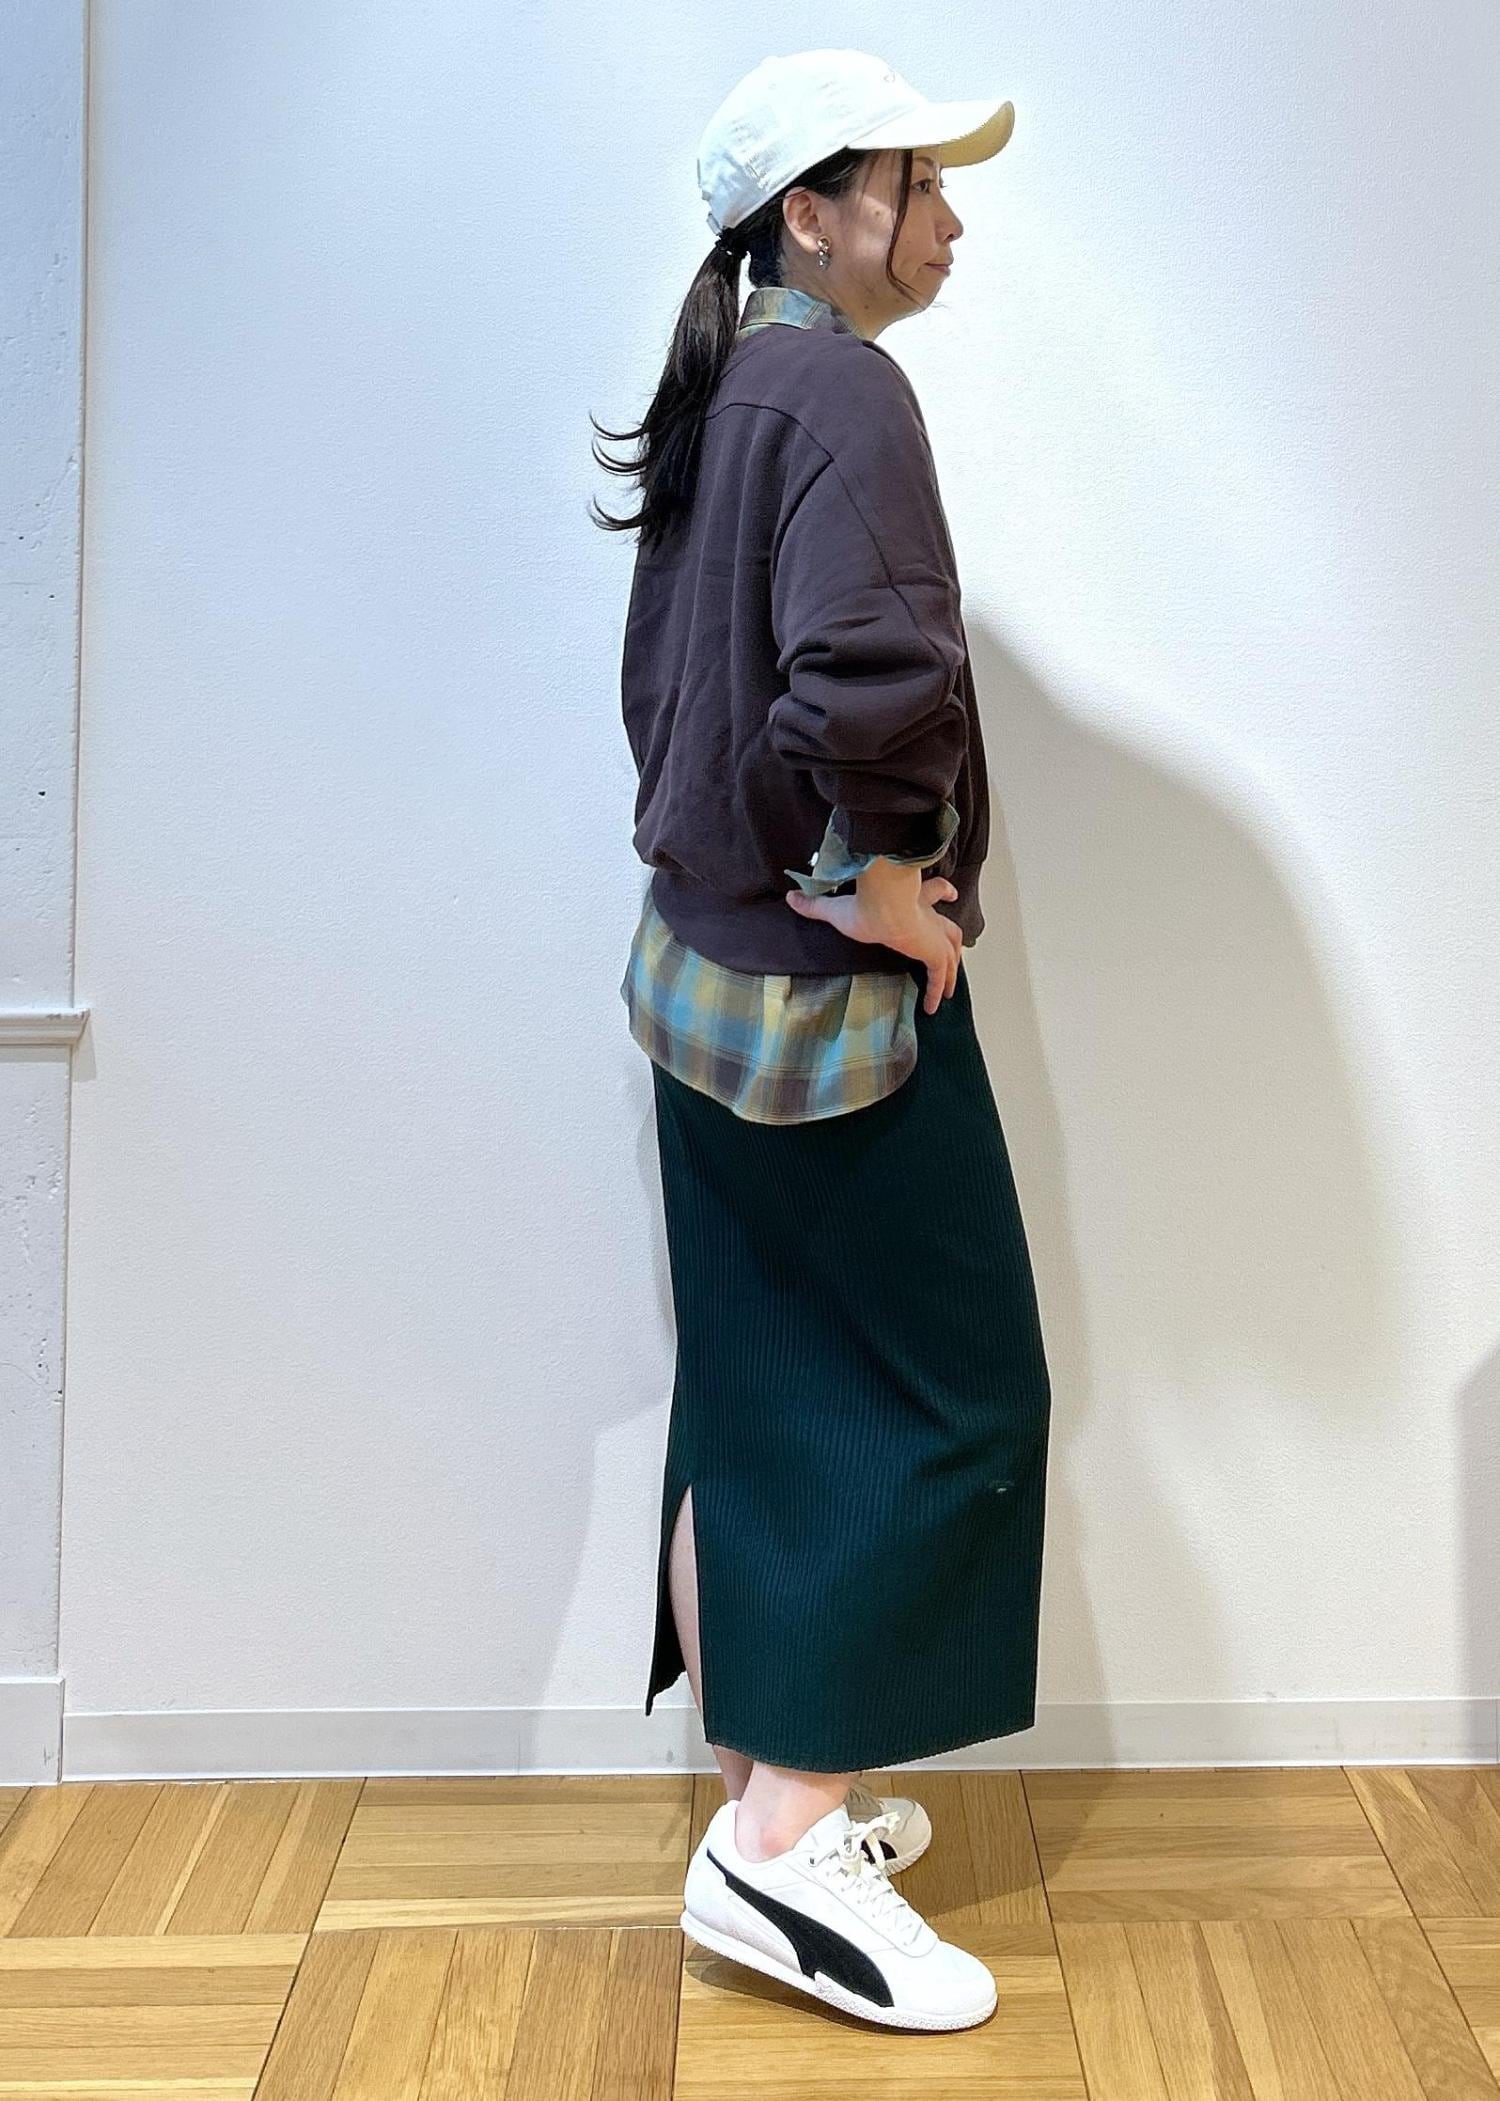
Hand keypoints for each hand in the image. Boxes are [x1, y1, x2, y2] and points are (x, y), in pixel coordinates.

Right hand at [785, 860, 961, 1013]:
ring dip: (951, 970)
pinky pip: (940, 977)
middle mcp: (927, 916)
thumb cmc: (863, 905)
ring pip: (951, 953)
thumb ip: (815, 905)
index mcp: (911, 900)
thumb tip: (790, 898)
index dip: (941, 892)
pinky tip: (933, 1007)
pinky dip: (937, 991)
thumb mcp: (836, 908)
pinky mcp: (934, 953)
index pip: (933, 893)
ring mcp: (934, 935)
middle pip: (949, 928)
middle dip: (950, 939)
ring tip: (949, 988)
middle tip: (952, 951)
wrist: (883, 905)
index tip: (949, 893)